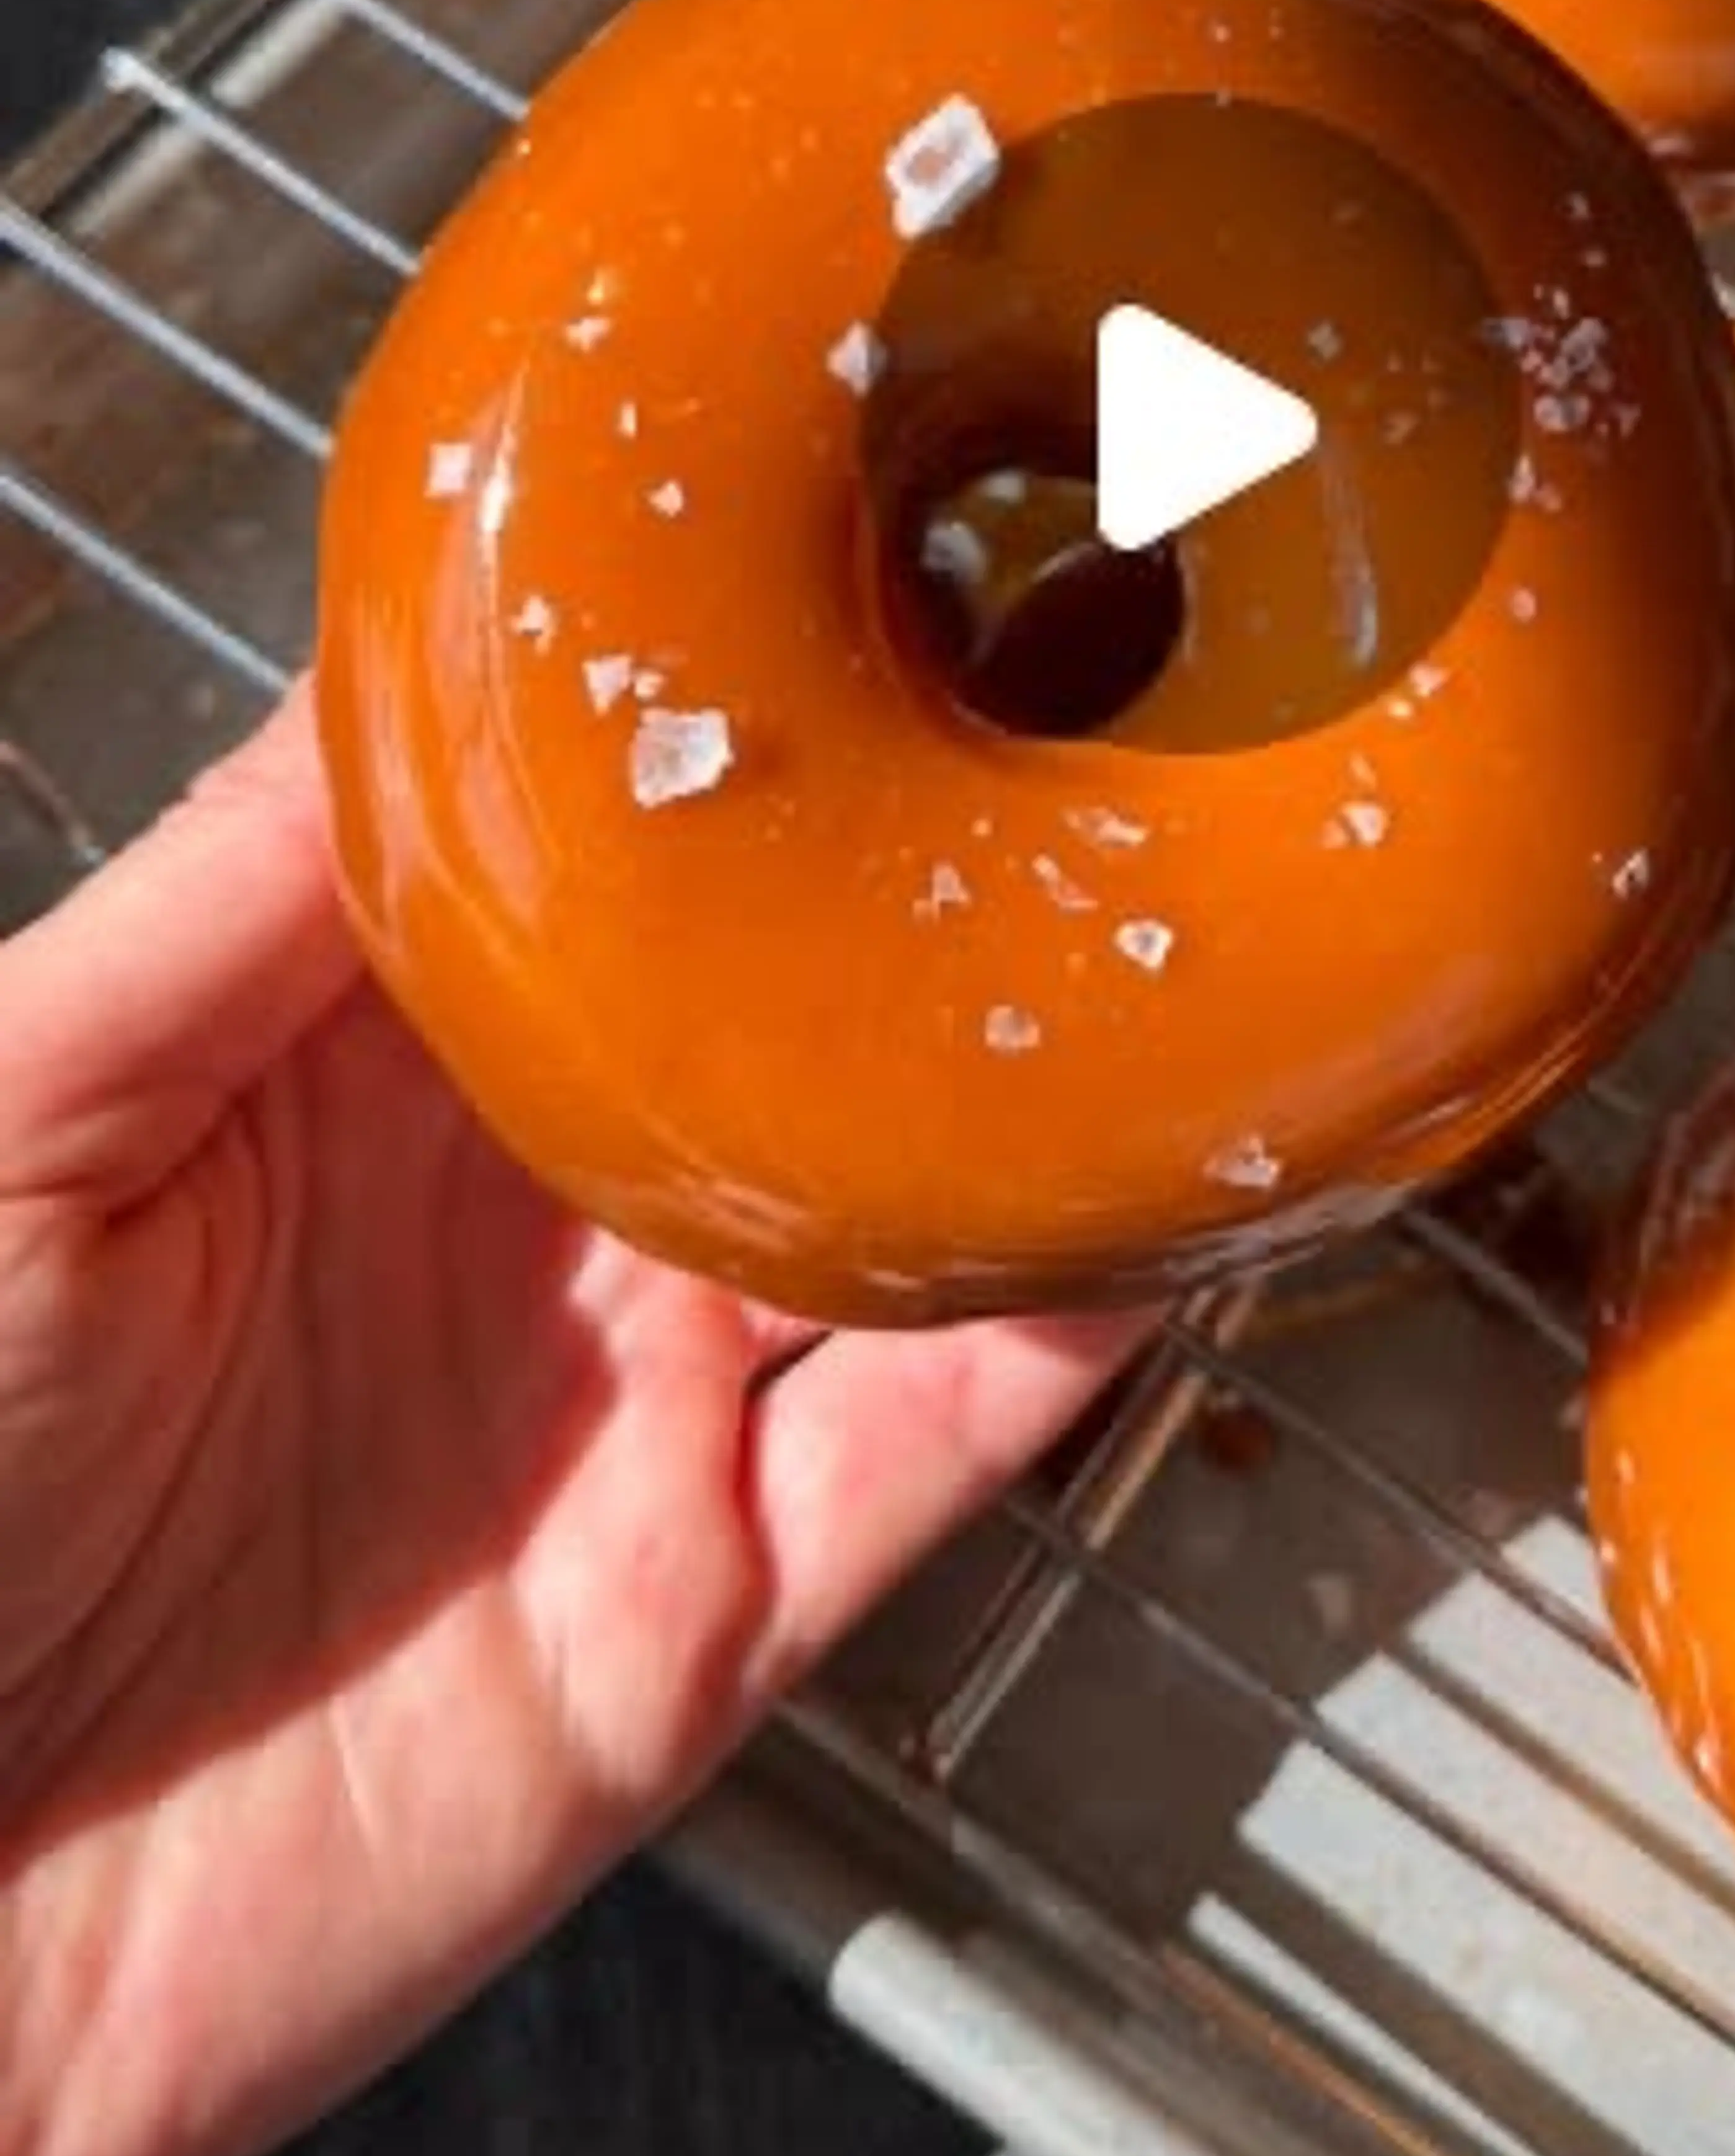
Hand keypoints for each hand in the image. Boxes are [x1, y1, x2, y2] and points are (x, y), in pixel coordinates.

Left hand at [0, 691, 1140, 2155]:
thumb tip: (392, 671)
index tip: (859, 544)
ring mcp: (626, 1406)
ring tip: (1194, 916)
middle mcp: (514, 1210)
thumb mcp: (0, 1132)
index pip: (585, 844)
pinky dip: (1063, 1335)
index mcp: (341, 1061)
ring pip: (908, 1206)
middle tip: (1106, 683)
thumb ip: (209, 913)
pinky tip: (1163, 1210)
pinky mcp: (702, 1611)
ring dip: (1048, 1082)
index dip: (717, 712)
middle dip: (934, 863)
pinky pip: (933, 1450)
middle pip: (786, 1006)